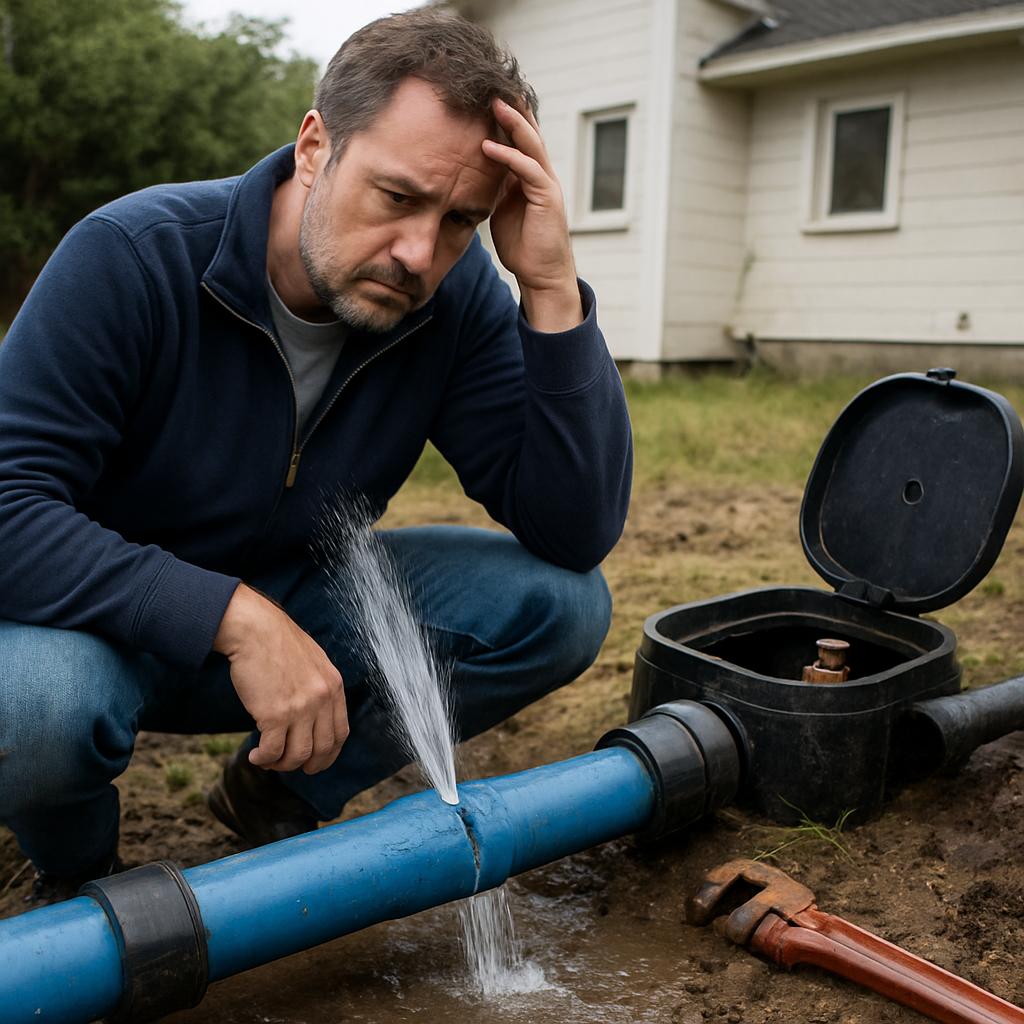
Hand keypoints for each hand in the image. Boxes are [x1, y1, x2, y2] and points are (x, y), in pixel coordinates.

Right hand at [214, 584, 347, 773]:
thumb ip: (318, 688)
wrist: (254, 629)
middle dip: (307, 765)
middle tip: (289, 767)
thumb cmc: (277, 643)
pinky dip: (264, 759)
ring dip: (282, 764)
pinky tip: (256, 756)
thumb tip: (313, 718)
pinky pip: (273, 750)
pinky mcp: (275, 714)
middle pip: (322, 749)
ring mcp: (301, 707)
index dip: (328, 754)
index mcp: (333, 686)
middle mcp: (322, 698)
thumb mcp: (312, 662)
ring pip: (298, 755)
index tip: (314, 761)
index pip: (340, 733)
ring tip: (268, 760)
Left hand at [482, 98, 582, 332]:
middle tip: (492, 86)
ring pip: (531, 145)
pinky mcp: (547, 198)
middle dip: (512, 109)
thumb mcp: (501, 209)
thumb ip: (494, 188)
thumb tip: (473, 173)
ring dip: (513, 123)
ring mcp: (546, 184)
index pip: (519, 139)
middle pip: (528, 133)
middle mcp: (541, 175)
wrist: (541, 274)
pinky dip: (508, 157)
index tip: (484, 97)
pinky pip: (528, 170)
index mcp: (530, 176)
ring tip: (494, 104)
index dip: (505, 118)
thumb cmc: (522, 245)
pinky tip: (489, 146)